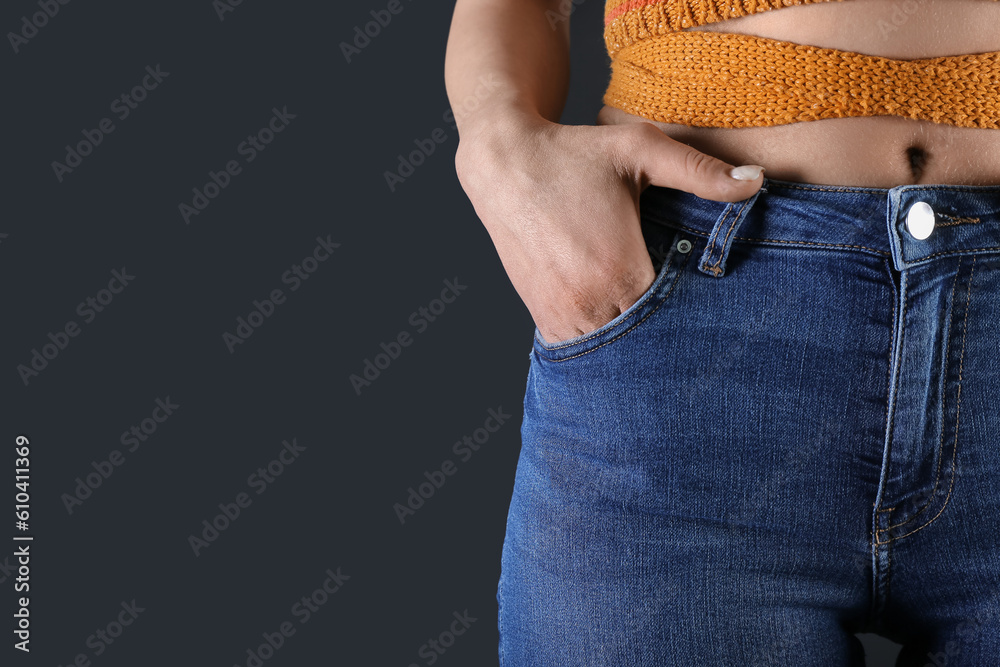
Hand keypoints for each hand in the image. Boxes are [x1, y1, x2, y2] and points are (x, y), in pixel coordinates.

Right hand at [454, 107, 763, 345]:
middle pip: (645, 339)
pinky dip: (601, 346)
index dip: (695, 316)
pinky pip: (578, 348)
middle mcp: (590, 299)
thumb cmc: (575, 153)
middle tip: (696, 341)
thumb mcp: (641, 149)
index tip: (713, 315)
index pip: (674, 316)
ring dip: (633, 345)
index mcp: (621, 269)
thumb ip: (701, 171)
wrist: (504, 163)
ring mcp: (562, 311)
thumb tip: (757, 182)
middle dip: (667, 336)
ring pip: (611, 351)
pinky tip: (620, 333)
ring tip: (659, 338)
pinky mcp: (541, 313)